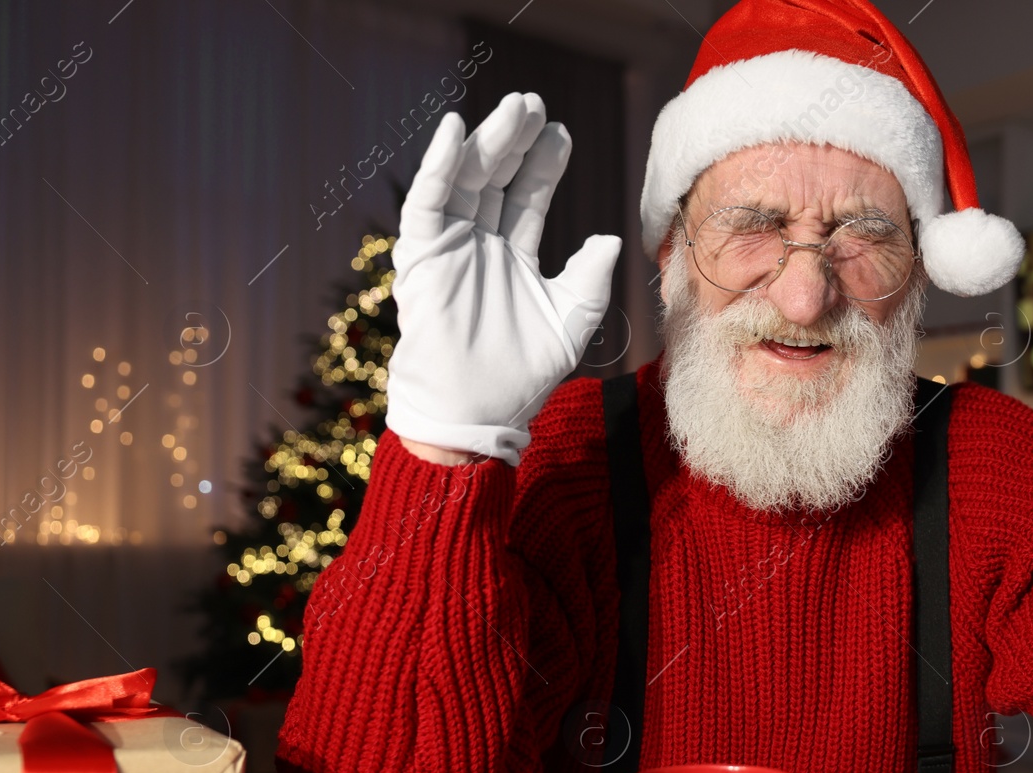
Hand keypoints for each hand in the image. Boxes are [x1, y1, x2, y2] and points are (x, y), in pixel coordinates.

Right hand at [384, 93, 621, 464]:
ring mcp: (449, 246)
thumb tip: (611, 239)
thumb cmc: (523, 373)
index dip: (544, 164)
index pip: (528, 196)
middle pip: (497, 177)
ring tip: (514, 108)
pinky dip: (440, 164)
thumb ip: (589, 279)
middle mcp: (479, 244)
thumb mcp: (571, 320)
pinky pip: (428, 200)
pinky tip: (456, 129)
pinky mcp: (422, 254)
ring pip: (467, 179)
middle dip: (516, 140)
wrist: (478, 408)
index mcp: (513, 255)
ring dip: (487, 140)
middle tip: (536, 105)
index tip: (562, 133)